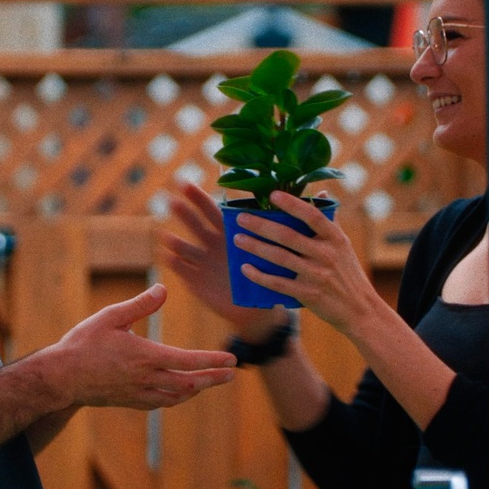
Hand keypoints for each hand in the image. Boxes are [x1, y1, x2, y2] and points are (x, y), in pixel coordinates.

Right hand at [39, 284, 236, 409]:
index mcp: (144, 356)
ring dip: (196, 389)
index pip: (187, 360)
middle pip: (189, 383)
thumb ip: (140, 305)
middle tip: (230, 375)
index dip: (212, 360)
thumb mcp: (110, 317)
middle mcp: (146, 379)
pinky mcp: (129, 402)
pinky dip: (176, 397)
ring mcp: (138, 393)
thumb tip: (163, 289)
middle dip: (212, 379)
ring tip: (209, 382)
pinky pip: (160, 402)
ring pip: (176, 396)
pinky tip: (179, 392)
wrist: (61, 378)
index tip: (231, 360)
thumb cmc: (83, 344)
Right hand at [159, 181, 283, 335]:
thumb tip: (323, 191)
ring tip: (165, 232)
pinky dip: (177, 265)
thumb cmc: (270, 271)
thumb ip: (297, 217)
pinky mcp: (200, 283)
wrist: (261, 308)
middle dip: (184, 209)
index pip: (214, 209)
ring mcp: (205, 263)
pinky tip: (167, 257)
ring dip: (176, 239)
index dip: (200, 196)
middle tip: (172, 195)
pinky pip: (186, 273)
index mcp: (232, 232)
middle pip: (197, 223)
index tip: (186, 181)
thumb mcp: (283, 244)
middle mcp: (215, 245)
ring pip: (187, 248)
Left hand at [231, 190, 379, 333]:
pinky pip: (278, 283)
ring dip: (255, 247)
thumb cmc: (347, 273)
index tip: (272, 195)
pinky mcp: (308, 294)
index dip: (292, 203)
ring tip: (237, 239)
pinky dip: (259, 276)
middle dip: (260, 225)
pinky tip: (245, 268)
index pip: (312, 215)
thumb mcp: (343, 245)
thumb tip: (322, 193)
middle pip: (288, 235)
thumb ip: (330, 220)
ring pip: (279, 257)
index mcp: (335, 238)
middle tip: (241, 218)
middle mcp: (326, 254)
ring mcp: (316, 275)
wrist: (360, 310)